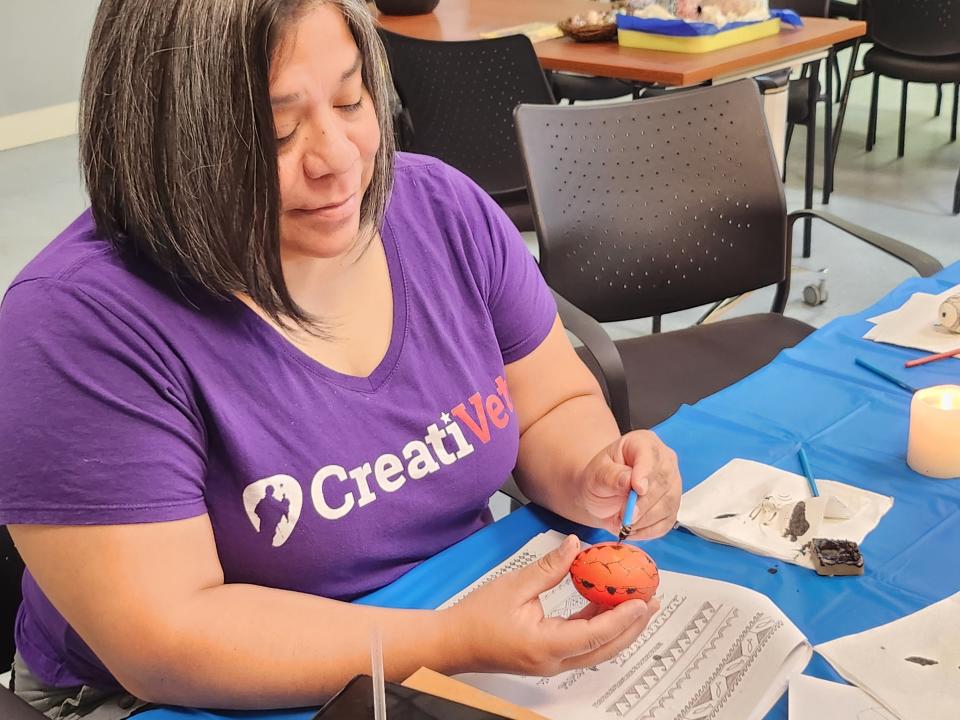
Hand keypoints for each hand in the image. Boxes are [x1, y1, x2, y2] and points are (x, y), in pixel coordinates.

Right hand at [449, 534, 659, 675]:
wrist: (452, 642)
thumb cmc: (476, 617)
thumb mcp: (513, 585)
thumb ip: (549, 567)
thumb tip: (575, 546)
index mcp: (545, 645)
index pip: (594, 633)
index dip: (622, 617)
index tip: (643, 600)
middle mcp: (553, 660)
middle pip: (604, 648)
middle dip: (632, 626)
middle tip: (652, 601)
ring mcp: (551, 662)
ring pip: (596, 649)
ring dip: (619, 627)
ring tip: (638, 604)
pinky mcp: (548, 657)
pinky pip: (582, 644)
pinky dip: (599, 627)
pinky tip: (605, 607)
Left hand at [578, 429, 681, 538]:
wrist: (601, 494)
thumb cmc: (599, 478)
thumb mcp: (595, 474)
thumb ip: (611, 476)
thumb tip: (629, 480)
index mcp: (643, 443)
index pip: (650, 455)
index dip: (646, 472)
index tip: (637, 488)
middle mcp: (664, 460)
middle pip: (665, 481)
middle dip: (645, 502)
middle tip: (626, 517)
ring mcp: (672, 484)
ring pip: (669, 503)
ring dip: (646, 519)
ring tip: (624, 524)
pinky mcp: (672, 506)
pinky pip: (667, 521)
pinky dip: (649, 530)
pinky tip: (633, 530)